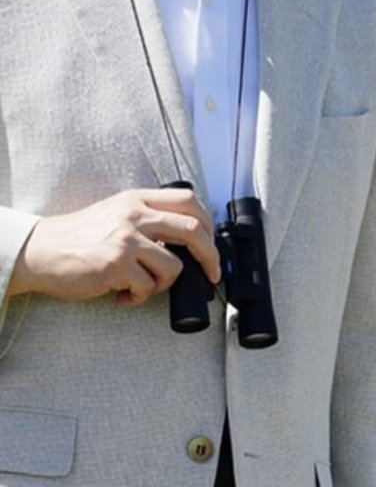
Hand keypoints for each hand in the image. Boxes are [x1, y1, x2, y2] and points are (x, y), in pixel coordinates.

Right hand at [9, 186, 219, 307]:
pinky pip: (147, 287)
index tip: (211, 243)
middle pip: (193, 230)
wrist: (40, 250)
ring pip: (174, 266)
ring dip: (163, 284)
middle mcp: (136, 215)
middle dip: (210, 256)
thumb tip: (186, 239)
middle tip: (212, 273)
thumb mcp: (117, 211)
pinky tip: (122, 296)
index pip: (189, 202)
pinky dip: (138, 298)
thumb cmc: (80, 236)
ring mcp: (127, 239)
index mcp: (139, 199)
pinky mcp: (116, 264)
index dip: (208, 223)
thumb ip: (148, 217)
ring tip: (141, 287)